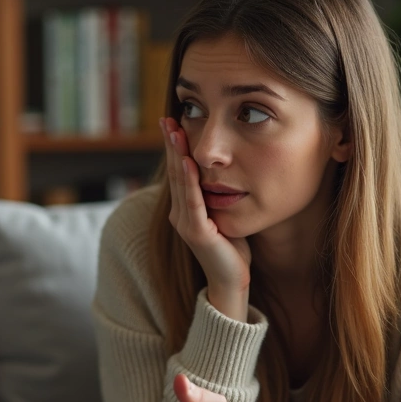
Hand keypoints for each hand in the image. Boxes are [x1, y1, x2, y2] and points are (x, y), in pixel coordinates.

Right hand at [161, 117, 251, 320]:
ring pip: (180, 182)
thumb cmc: (233, 250)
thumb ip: (219, 195)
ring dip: (176, 155)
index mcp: (184, 209)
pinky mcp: (196, 232)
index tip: (173, 122)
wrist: (232, 282)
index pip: (179, 171)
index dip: (174, 147)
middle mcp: (179, 214)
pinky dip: (189, 179)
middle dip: (170, 144)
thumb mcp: (225, 215)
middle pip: (175, 172)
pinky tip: (188, 161)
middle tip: (167, 118)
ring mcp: (185, 223)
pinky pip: (192, 200)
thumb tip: (227, 170)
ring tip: (174, 131)